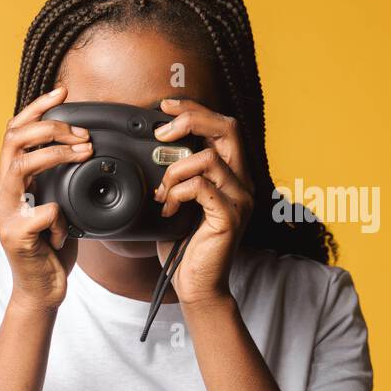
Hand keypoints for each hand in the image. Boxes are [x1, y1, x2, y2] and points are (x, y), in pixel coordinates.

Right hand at [0, 85, 89, 311]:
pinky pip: (44, 211)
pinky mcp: (16, 236)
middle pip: (14, 140)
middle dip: (50, 127)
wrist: (42, 290)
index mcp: (12, 184)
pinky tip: (66, 231)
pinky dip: (63, 217)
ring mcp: (6, 214)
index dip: (36, 108)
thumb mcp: (57, 206)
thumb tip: (81, 150)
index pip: (15, 133)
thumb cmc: (51, 249)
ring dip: (56, 154)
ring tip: (82, 154)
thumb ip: (58, 181)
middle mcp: (4, 194)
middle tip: (80, 134)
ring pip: (22, 166)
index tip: (61, 92)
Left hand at [151, 98, 254, 307]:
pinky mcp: (230, 216)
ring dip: (175, 170)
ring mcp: (239, 199)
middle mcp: (241, 182)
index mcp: (231, 174)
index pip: (222, 126)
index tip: (165, 106)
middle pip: (227, 128)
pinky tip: (167, 209)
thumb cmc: (183, 246)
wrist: (196, 284)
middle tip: (161, 133)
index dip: (195, 109)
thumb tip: (149, 152)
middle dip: (192, 119)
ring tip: (161, 193)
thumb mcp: (175, 202)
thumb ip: (173, 176)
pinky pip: (202, 187)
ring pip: (209, 159)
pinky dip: (177, 192)